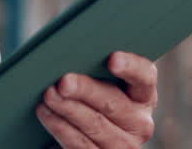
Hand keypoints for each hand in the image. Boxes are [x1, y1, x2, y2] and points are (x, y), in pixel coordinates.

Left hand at [36, 52, 156, 147]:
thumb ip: (93, 68)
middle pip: (114, 103)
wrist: (83, 134)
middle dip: (86, 90)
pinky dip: (60, 127)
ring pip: (96, 125)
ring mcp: (123, 145)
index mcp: (143, 95)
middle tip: (63, 82)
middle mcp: (139, 122)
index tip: (112, 59)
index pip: (145, 77)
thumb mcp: (98, 83)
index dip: (130, 67)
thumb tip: (71, 51)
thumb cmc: (89, 97)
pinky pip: (80, 144)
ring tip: (48, 95)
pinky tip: (46, 113)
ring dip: (68, 109)